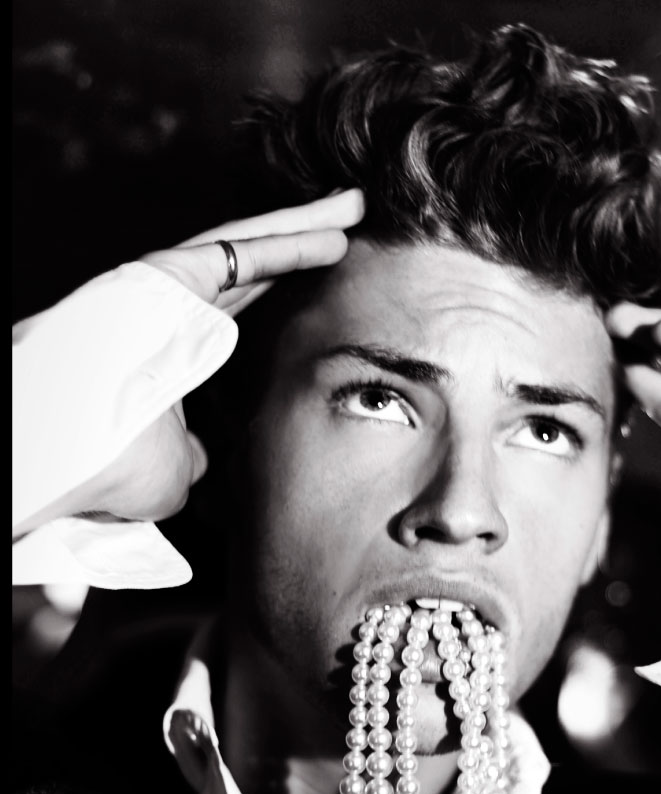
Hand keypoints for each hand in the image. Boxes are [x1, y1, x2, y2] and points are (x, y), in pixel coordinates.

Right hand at [19, 189, 364, 534]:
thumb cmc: (104, 467)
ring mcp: (169, 289)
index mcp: (170, 352)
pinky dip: (292, 244)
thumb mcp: (171, 472)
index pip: (236, 312)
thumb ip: (192, 456)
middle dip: (302, 242)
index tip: (320, 283)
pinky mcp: (169, 274)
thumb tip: (203, 460)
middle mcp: (171, 311)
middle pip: (253, 270)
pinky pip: (244, 253)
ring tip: (354, 205)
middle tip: (348, 221)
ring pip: (251, 248)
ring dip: (306, 226)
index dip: (279, 291)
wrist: (57, 454)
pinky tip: (335, 234)